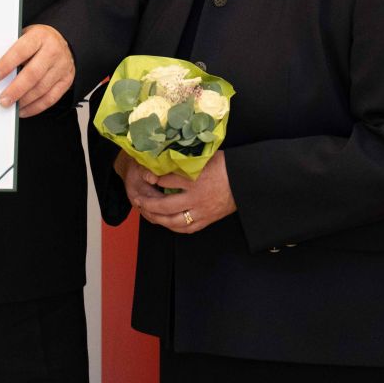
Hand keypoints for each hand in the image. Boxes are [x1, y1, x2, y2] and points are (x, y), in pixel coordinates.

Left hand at [0, 24, 74, 118]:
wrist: (63, 41)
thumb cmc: (39, 40)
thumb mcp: (26, 36)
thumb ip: (14, 50)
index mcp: (39, 36)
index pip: (21, 51)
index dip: (7, 64)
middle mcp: (52, 51)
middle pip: (33, 74)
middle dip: (16, 89)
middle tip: (3, 100)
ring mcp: (62, 67)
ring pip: (42, 88)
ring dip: (24, 100)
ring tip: (11, 106)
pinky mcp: (66, 81)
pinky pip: (51, 98)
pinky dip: (35, 107)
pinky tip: (23, 109)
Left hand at [119, 150, 236, 233]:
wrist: (245, 182)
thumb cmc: (225, 166)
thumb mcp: (204, 156)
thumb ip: (186, 159)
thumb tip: (168, 154)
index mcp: (195, 179)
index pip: (167, 181)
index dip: (153, 178)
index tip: (144, 175)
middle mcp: (196, 198)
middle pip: (165, 205)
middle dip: (148, 204)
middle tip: (137, 200)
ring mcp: (201, 212)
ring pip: (174, 221)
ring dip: (157, 218)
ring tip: (146, 213)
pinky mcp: (207, 220)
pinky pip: (187, 228)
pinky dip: (173, 227)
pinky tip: (165, 223)